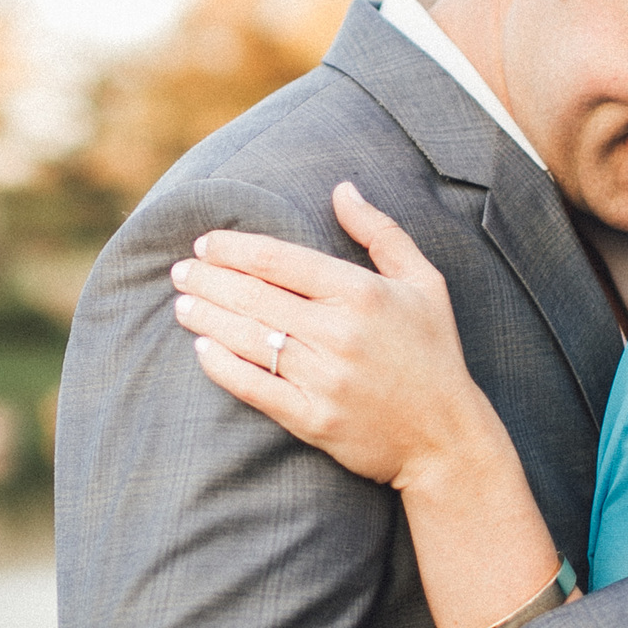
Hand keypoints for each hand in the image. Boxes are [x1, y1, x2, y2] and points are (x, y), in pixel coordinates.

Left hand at [171, 182, 501, 489]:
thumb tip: (342, 189)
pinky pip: (254, 387)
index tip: (206, 243)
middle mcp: (339, 333)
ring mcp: (324, 379)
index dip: (233, 247)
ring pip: (248, 339)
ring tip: (182, 305)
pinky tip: (203, 349)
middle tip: (181, 272)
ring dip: (206, 318)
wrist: (447, 438)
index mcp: (362, 293)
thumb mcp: (424, 283)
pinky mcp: (313, 419)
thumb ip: (381, 232)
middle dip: (208, 280)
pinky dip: (222, 366)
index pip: (279, 259)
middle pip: (253, 296)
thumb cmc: (434, 353)